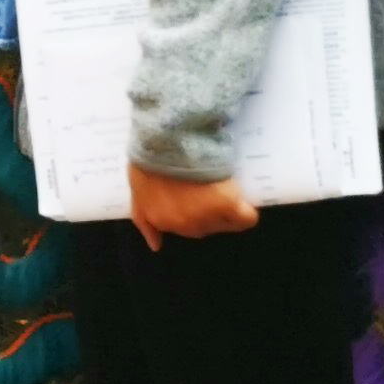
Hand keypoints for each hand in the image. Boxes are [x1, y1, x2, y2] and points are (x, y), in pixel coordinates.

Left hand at [128, 162, 259, 252]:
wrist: (169, 137)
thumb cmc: (150, 157)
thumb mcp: (137, 188)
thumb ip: (143, 218)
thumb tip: (156, 246)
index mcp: (161, 220)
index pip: (184, 229)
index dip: (192, 212)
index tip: (195, 198)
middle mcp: (183, 225)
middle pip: (205, 228)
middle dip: (208, 213)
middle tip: (208, 188)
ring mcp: (205, 216)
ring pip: (226, 224)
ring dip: (227, 211)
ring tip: (224, 188)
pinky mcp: (227, 204)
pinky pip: (246, 218)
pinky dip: (247, 212)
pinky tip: (243, 199)